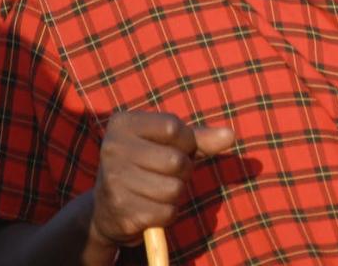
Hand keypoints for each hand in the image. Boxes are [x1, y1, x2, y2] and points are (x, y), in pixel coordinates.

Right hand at [87, 112, 234, 256]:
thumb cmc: (147, 164)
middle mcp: (112, 149)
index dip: (185, 141)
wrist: (107, 209)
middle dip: (183, 170)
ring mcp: (113, 182)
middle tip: (166, 173)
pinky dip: (168, 213)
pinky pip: (166, 212)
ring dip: (176, 193)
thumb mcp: (170, 144)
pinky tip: (151, 207)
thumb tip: (230, 136)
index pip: (172, 127)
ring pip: (174, 189)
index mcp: (123, 124)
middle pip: (176, 160)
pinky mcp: (121, 212)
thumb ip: (200, 138)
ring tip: (158, 189)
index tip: (174, 147)